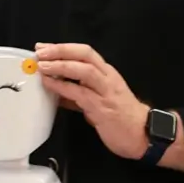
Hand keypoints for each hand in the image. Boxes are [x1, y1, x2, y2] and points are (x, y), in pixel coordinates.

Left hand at [34, 43, 147, 159]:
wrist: (143, 135)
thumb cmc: (122, 118)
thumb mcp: (98, 101)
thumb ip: (79, 93)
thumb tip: (57, 90)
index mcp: (107, 73)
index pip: (85, 52)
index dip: (63, 47)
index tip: (44, 47)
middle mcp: (107, 78)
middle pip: (85, 54)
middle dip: (61, 50)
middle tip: (40, 52)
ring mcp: (106, 92)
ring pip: (84, 70)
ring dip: (61, 65)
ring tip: (42, 66)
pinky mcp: (102, 108)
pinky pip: (81, 93)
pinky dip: (63, 87)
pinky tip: (51, 85)